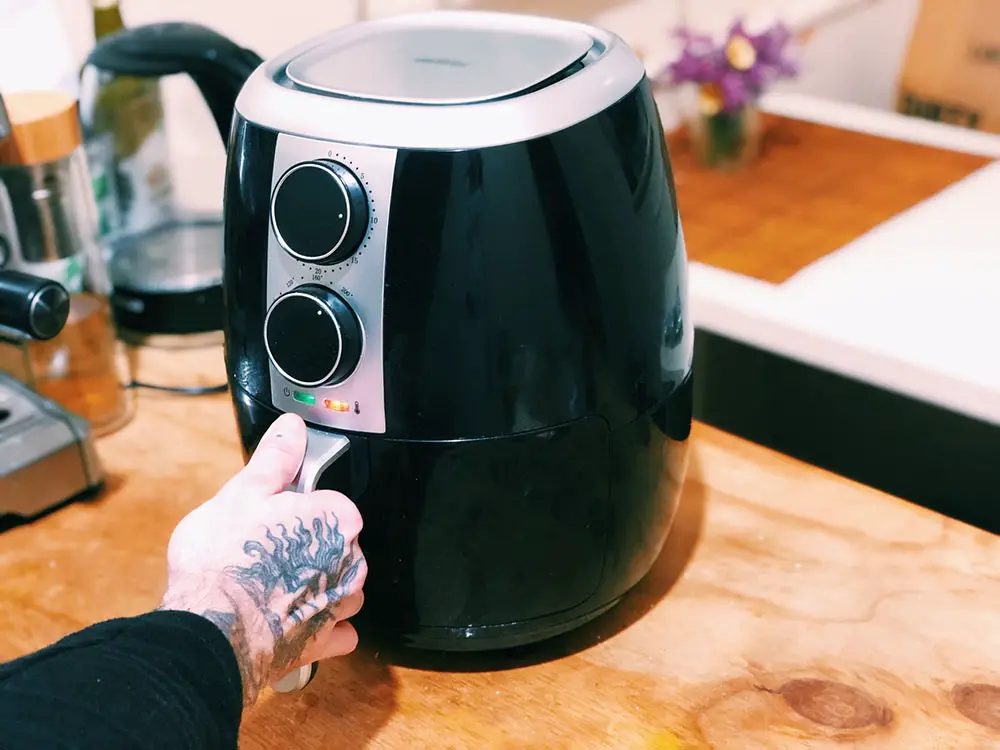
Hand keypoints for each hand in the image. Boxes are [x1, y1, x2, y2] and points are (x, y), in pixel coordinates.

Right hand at [159, 413, 366, 705]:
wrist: (209, 630)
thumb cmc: (224, 559)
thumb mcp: (243, 492)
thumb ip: (276, 458)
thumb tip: (292, 428)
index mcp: (338, 520)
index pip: (330, 504)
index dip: (298, 510)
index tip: (273, 518)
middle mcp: (351, 562)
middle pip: (336, 546)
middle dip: (309, 548)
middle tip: (266, 553)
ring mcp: (340, 605)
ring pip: (340, 588)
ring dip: (317, 588)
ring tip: (274, 589)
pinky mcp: (325, 645)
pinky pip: (336, 632)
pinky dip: (319, 628)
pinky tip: (290, 622)